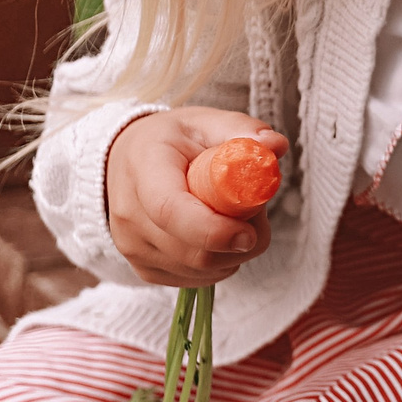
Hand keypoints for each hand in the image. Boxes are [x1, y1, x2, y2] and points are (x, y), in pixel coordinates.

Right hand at [105, 108, 290, 287]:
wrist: (126, 163)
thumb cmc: (170, 142)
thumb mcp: (204, 121)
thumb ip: (241, 130)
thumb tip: (276, 145)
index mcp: (144, 170)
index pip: (171, 212)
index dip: (214, 230)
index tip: (249, 232)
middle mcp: (130, 216)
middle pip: (194, 251)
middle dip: (241, 239)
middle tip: (256, 211)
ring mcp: (133, 248)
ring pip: (202, 270)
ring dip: (234, 252)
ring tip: (234, 217)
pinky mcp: (144, 270)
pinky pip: (196, 280)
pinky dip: (221, 263)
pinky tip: (218, 235)